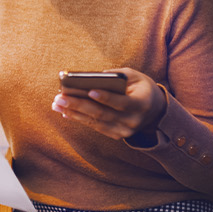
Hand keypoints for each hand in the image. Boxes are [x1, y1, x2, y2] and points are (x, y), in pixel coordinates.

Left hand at [51, 68, 165, 139]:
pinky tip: (66, 112)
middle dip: (79, 105)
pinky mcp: (116, 135)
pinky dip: (80, 119)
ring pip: (96, 122)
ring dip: (74, 113)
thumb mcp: (136, 76)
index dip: (106, 97)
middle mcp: (133, 121)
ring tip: (57, 104)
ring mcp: (125, 131)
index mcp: (141, 104)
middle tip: (60, 97)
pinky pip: (96, 127)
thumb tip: (93, 78)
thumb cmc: (142, 87)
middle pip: (103, 114)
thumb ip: (117, 76)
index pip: (121, 102)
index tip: (89, 90)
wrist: (155, 111)